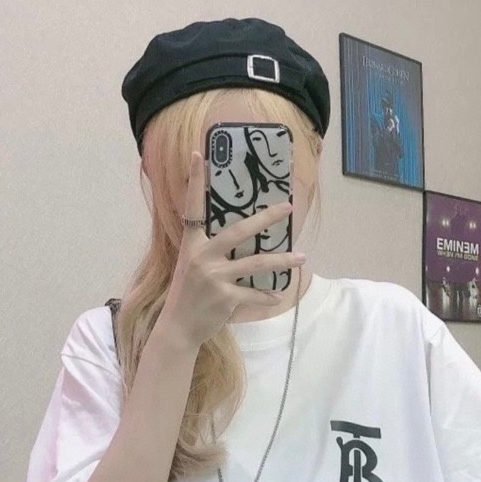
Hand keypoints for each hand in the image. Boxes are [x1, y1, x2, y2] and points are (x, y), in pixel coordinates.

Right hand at [158, 151, 305, 349]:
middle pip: (237, 231)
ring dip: (281, 260)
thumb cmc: (189, 293)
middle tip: (287, 207)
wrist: (179, 327)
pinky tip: (278, 295)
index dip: (196, 182)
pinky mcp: (224, 298)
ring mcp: (214, 277)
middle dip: (265, 218)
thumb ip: (209, 248)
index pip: (193, 207)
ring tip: (301, 257)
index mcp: (192, 244)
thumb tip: (238, 233)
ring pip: (255, 264)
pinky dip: (267, 296)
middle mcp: (202, 257)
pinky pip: (253, 294)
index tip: (198, 154)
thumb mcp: (192, 265)